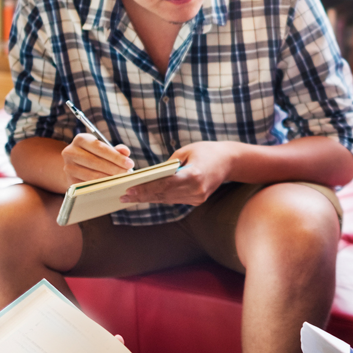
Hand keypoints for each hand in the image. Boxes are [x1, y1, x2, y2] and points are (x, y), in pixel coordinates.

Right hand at [62, 133, 133, 184]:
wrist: (76, 165)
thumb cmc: (95, 155)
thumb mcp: (104, 149)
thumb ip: (117, 150)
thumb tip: (125, 152)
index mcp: (81, 139)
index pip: (100, 148)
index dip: (116, 157)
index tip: (130, 164)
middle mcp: (71, 152)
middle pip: (96, 162)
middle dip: (115, 169)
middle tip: (127, 174)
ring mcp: (68, 167)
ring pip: (92, 175)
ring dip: (109, 179)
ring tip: (122, 180)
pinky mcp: (69, 181)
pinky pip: (88, 186)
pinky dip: (101, 186)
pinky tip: (111, 186)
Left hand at [120, 141, 234, 205]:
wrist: (229, 161)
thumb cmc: (207, 151)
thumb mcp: (186, 151)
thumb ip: (168, 165)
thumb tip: (150, 176)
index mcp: (195, 175)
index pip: (165, 185)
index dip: (145, 189)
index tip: (129, 191)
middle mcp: (197, 190)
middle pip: (164, 195)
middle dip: (142, 196)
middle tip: (123, 197)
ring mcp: (198, 198)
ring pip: (168, 199)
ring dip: (149, 198)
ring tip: (130, 198)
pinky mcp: (197, 200)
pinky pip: (174, 199)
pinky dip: (160, 197)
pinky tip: (146, 196)